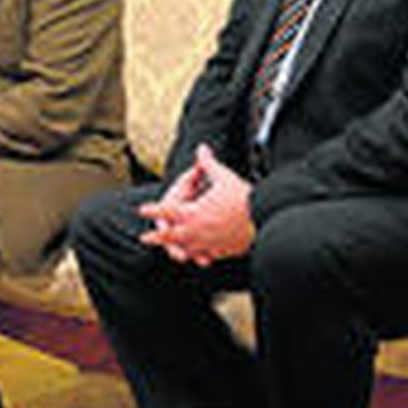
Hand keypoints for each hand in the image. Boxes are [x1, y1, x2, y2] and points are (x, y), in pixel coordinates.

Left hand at [139, 144, 254, 265]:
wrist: (264, 221)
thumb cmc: (244, 199)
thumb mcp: (224, 178)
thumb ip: (208, 165)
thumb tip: (202, 149)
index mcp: (194, 213)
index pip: (167, 210)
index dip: (153, 209)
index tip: (142, 210)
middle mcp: (197, 231)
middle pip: (170, 236)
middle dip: (157, 236)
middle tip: (145, 237)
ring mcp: (208, 245)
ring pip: (187, 249)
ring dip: (176, 249)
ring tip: (172, 252)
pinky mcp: (221, 252)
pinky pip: (205, 256)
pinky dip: (199, 256)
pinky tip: (199, 257)